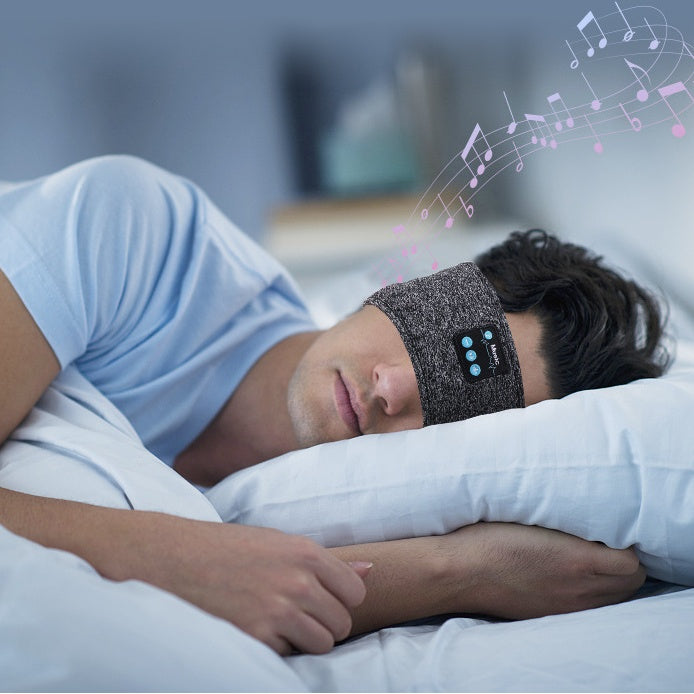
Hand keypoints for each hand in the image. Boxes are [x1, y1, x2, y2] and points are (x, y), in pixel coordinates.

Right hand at [126, 518, 368, 654]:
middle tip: (293, 611)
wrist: (172, 558)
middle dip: (322, 621)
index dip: (339, 598)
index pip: (355, 591)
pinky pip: (288, 655)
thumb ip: (327, 562)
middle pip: (341, 622)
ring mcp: (278, 611)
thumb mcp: (279, 543)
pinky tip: (254, 628)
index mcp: (306, 552)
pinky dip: (276, 649)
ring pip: (322, 643)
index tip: (318, 597)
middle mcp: (298, 581)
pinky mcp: (257, 639)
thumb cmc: (227, 548)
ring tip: (276, 621)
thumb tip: (370, 571)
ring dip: (304, 639)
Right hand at [437, 522, 645, 618]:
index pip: (630, 562)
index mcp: (576, 561)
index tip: (612, 527)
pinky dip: (594, 594)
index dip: (627, 542)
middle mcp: (578, 590)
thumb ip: (568, 522)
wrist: (460, 572)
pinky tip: (574, 577)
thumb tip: (592, 521)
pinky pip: (591, 609)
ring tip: (594, 559)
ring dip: (613, 580)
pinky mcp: (551, 616)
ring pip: (614, 599)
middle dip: (626, 562)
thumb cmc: (489, 537)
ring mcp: (566, 607)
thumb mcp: (532, 518)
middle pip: (630, 583)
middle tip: (608, 541)